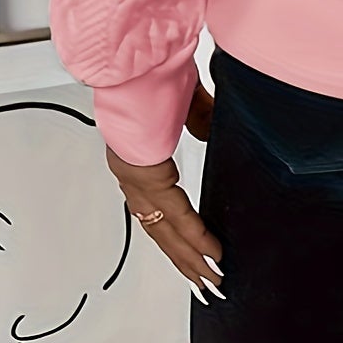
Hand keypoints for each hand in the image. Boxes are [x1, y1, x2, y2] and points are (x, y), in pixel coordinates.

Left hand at [104, 68, 224, 301]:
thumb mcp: (187, 99)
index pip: (157, 207)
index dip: (177, 233)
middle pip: (159, 229)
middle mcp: (130, 173)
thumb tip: (208, 133)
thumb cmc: (158, 68)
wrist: (138, 57)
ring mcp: (134, 176)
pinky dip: (194, 234)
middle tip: (206, 285)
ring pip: (164, 230)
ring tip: (211, 281)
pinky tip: (211, 252)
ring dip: (189, 258)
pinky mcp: (145, 172)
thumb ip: (198, 119)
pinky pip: (174, 212)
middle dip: (184, 260)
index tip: (196, 255)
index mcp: (136, 156)